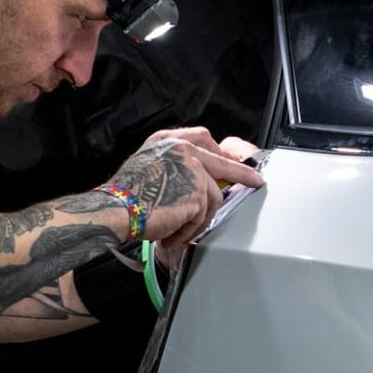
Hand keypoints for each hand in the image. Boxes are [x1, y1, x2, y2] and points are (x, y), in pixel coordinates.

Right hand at [106, 127, 264, 260]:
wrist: (116, 208)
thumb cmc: (124, 195)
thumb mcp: (147, 166)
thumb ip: (172, 166)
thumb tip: (197, 180)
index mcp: (166, 140)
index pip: (203, 138)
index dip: (219, 151)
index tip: (230, 158)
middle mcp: (181, 149)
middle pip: (222, 161)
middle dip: (242, 174)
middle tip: (255, 181)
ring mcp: (192, 168)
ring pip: (213, 197)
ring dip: (197, 220)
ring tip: (177, 231)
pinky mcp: (198, 191)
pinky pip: (204, 216)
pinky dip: (190, 230)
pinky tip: (173, 235)